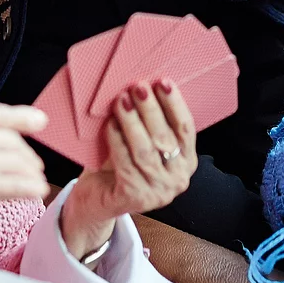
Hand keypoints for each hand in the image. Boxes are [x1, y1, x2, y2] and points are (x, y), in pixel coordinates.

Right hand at [0, 102, 48, 208]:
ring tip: (37, 180)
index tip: (39, 122)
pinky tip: (36, 191)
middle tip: (32, 164)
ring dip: (32, 173)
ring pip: (20, 165)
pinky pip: (14, 187)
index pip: (3, 115)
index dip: (25, 119)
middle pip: (15, 144)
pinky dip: (29, 188)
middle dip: (27, 155)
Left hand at [59, 78, 197, 259]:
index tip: (163, 82)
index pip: (185, 128)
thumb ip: (148, 122)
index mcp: (186, 161)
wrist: (97, 200)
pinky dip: (117, 140)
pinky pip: (125, 163)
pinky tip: (110, 124)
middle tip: (138, 86)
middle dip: (151, 109)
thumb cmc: (121, 164)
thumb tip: (143, 86)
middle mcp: (177, 179)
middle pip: (165, 137)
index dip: (175, 104)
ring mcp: (158, 192)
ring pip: (145, 150)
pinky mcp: (135, 198)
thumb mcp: (142, 142)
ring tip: (121, 100)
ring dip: (132, 122)